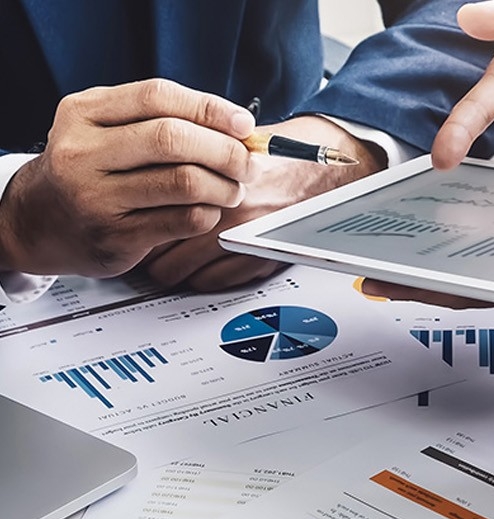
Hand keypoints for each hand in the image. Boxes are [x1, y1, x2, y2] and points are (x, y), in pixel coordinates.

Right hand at [0, 79, 256, 276]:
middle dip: (225, 151)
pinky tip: (208, 211)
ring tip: (233, 189)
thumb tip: (238, 126)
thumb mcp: (106, 129)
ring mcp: (96, 197)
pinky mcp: (114, 236)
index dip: (211, 108)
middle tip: (248, 163)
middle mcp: (83, 153)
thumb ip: (162, 119)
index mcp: (83, 114)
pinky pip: (182, 220)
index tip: (243, 124)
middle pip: (174, 140)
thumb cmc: (89, 169)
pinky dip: (209, 214)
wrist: (37, 221)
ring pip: (184, 183)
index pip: (158, 97)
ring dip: (224, 186)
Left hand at [144, 115, 387, 290]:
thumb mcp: (238, 140)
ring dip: (169, 264)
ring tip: (168, 254)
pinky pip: (210, 282)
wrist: (336, 171)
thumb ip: (195, 151)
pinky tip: (202, 262)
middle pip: (156, 246)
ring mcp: (243, 243)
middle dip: (146, 245)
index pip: (152, 208)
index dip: (136, 213)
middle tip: (141, 238)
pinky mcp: (260, 262)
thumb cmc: (293, 152)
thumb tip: (150, 160)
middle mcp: (228, 215)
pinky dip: (201, 276)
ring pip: (176, 271)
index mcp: (217, 180)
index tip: (132, 213)